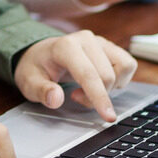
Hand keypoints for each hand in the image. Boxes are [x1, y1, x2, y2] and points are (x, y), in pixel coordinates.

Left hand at [14, 32, 135, 121]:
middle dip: (98, 96)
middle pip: (107, 75)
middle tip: (76, 97)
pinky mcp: (110, 46)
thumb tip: (56, 99)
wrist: (41, 53)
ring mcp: (100, 41)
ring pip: (123, 68)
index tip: (109, 117)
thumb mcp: (29, 82)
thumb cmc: (37, 68)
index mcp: (65, 46)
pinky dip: (120, 78)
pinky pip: (128, 64)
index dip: (99, 97)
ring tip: (89, 88)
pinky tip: (100, 82)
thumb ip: (41, 91)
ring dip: (111, 86)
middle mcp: (86, 39)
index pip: (88, 74)